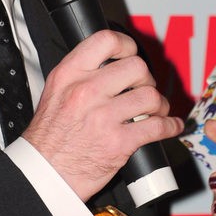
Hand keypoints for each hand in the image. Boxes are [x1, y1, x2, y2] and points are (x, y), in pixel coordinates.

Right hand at [23, 29, 181, 201]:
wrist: (45, 174)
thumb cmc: (49, 139)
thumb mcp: (55, 93)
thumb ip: (80, 76)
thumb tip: (109, 65)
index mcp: (69, 75)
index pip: (106, 41)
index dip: (127, 45)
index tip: (131, 54)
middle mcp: (87, 92)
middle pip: (136, 67)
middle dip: (146, 79)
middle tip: (142, 89)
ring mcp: (103, 117)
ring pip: (150, 96)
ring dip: (159, 104)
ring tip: (154, 111)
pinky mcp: (119, 142)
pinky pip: (157, 127)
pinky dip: (170, 126)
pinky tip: (170, 126)